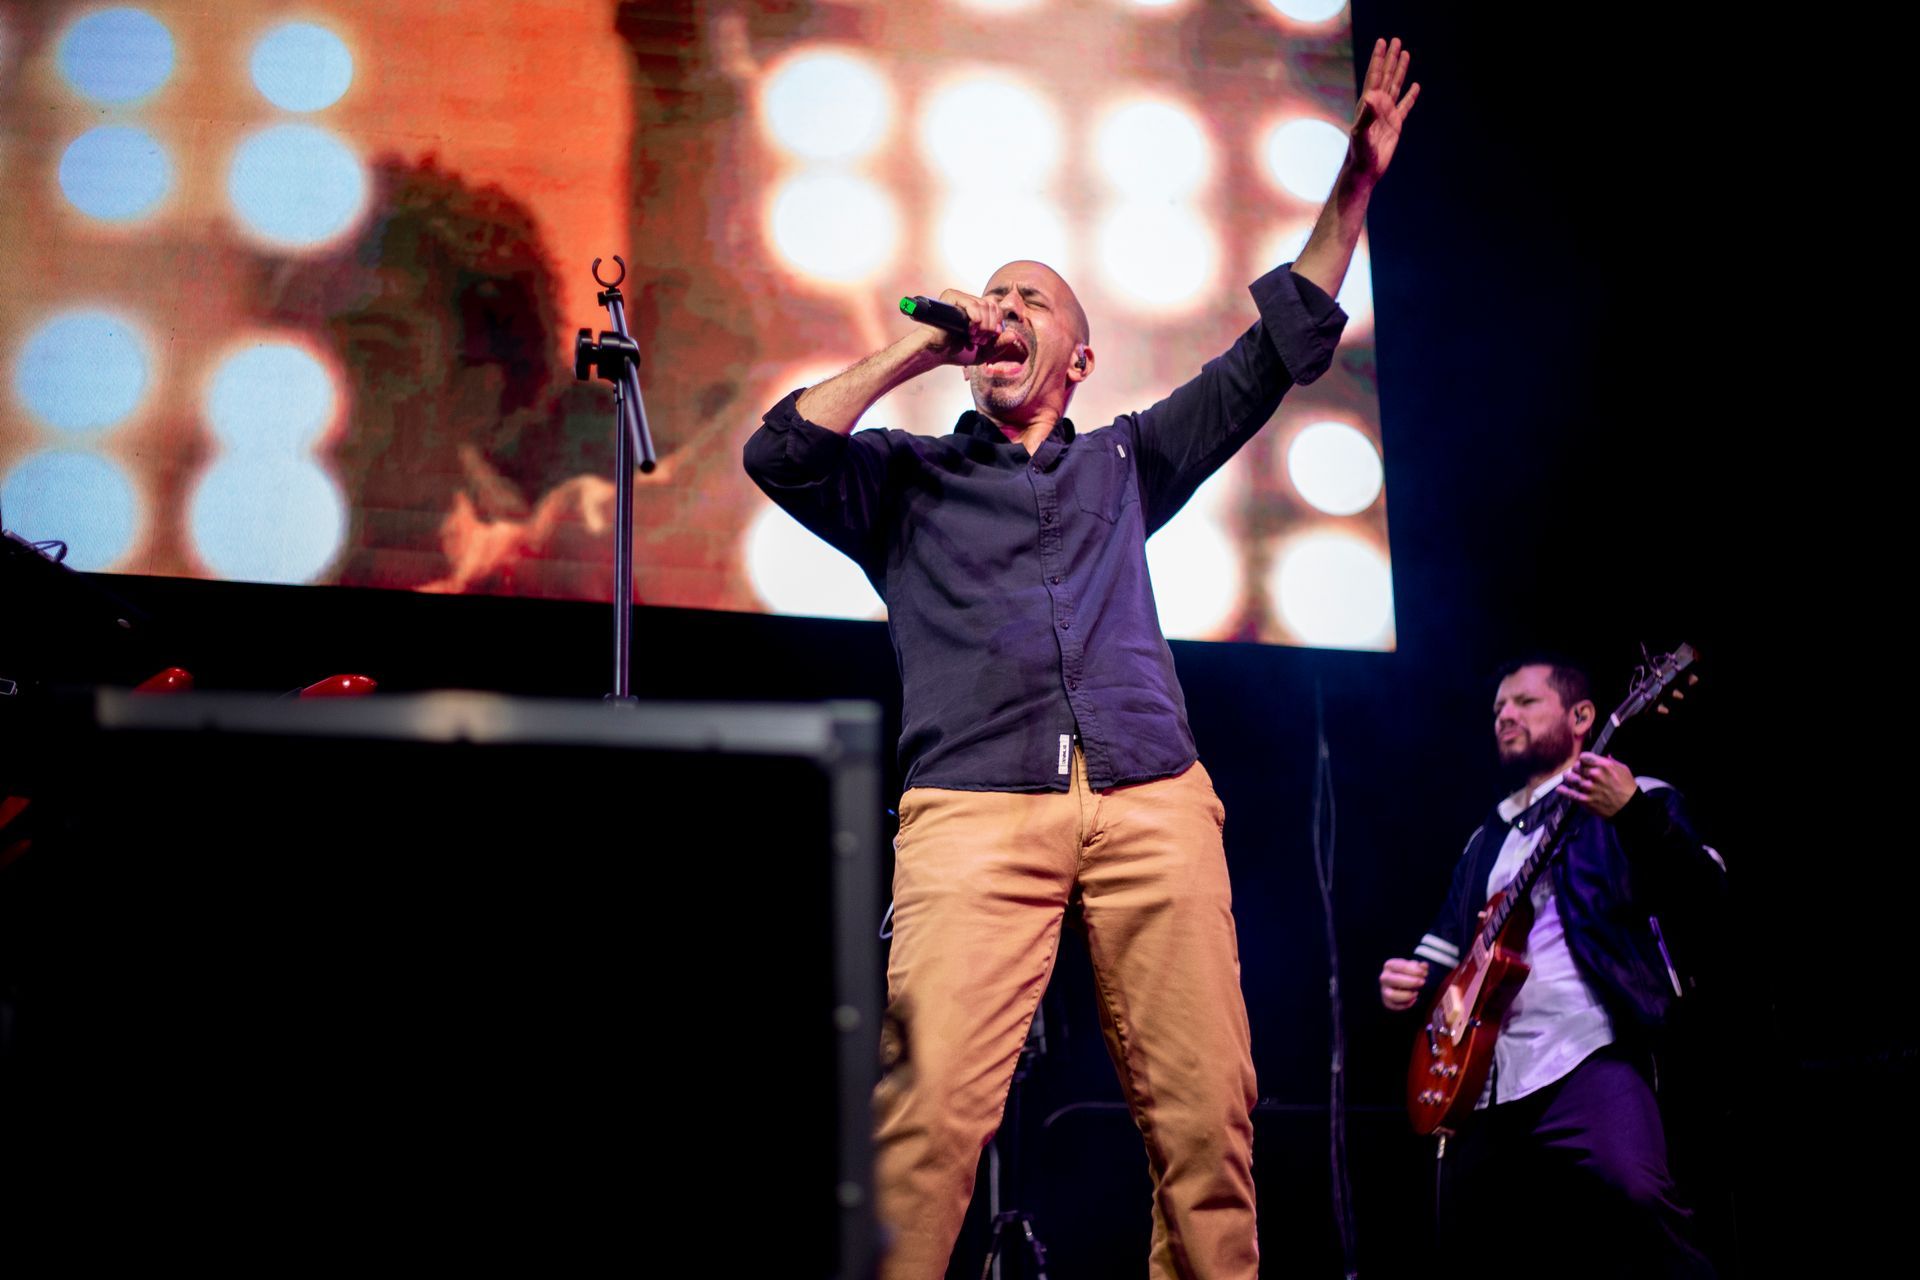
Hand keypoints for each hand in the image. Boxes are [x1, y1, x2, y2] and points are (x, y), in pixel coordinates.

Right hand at [922, 288, 1013, 365]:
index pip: (996, 308)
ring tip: (972, 337)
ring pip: (984, 305)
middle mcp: (969, 301)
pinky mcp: (951, 297)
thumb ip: (999, 345)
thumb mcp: (984, 353)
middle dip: (991, 326)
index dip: (997, 324)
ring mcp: (960, 297)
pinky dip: (976, 318)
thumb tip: (1013, 335)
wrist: (936, 354)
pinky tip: (970, 328)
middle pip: (993, 305)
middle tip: (979, 340)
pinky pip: (973, 304)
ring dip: (983, 326)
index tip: (988, 339)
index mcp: (977, 310)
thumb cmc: (956, 352)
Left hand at [1348, 37, 1419, 185]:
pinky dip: (1410, 96)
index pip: (1375, 76)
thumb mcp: (1361, 133)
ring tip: (1405, 54)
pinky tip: (1415, 87)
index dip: (1379, 59)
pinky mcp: (1395, 125)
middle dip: (1390, 58)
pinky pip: (1405, 106)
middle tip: (1396, 40)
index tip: (1382, 42)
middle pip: (1386, 76)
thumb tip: (1371, 96)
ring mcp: (1387, 114)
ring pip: (1396, 86)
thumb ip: (1366, 115)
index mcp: (1369, 104)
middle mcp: (1377, 105)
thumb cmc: (1359, 153)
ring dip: (1400, 70)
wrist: (1364, 170)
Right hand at [1379, 957, 1429, 1010]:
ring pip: (1391, 995)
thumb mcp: (1415, 968)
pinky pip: (1395, 1006)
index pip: (1399, 966)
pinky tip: (1414, 999)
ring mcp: (1385, 990)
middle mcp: (1385, 978)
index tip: (1423, 973)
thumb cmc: (1409, 974)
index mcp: (1390, 965)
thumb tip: (1424, 966)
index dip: (1412, 970)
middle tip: (1422, 982)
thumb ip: (1420, 967)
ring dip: (1406, 995)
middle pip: (1393, 980)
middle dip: (1410, 982)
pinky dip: (1406, 1004)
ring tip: (1416, 993)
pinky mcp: (1387, 1002)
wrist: (1403, 985)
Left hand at [1559, 752, 1637, 817]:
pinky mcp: (1585, 800)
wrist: (1630, 808)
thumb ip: (1611, 762)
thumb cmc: (1628, 789)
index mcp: (1604, 766)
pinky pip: (1570, 793)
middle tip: (1577, 772)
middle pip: (1576, 767)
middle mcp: (1595, 775)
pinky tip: (1560, 789)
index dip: (1582, 760)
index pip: (1583, 757)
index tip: (1583, 763)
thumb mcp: (1623, 770)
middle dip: (1576, 769)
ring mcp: (1589, 788)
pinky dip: (1563, 791)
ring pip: (1571, 778)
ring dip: (1568, 778)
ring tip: (1568, 778)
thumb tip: (1605, 756)